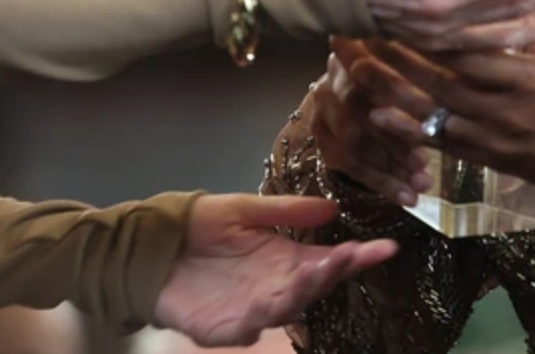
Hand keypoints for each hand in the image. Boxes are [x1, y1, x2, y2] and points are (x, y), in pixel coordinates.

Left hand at [154, 195, 397, 347]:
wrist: (149, 250)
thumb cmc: (198, 228)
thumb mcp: (243, 210)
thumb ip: (285, 211)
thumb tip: (332, 207)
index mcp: (284, 259)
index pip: (328, 261)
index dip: (355, 256)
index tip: (385, 246)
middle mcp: (274, 287)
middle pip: (312, 286)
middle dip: (332, 272)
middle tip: (350, 255)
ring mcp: (251, 311)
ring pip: (284, 307)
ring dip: (300, 292)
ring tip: (315, 271)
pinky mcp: (222, 328)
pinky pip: (246, 327)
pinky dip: (258, 317)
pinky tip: (267, 303)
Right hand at [304, 41, 431, 206]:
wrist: (364, 98)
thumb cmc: (403, 81)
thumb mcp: (415, 72)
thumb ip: (424, 77)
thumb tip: (451, 93)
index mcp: (357, 52)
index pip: (372, 75)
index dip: (399, 102)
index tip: (427, 129)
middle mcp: (331, 78)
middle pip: (357, 111)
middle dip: (393, 142)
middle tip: (423, 166)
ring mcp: (321, 109)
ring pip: (350, 145)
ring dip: (388, 170)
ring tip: (420, 187)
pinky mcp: (321, 138)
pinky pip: (346, 165)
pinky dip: (380, 184)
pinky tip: (406, 197)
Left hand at [345, 0, 534, 207]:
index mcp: (531, 75)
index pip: (472, 51)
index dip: (433, 32)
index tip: (398, 10)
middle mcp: (506, 108)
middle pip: (441, 81)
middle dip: (399, 58)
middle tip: (361, 33)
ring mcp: (497, 137)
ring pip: (434, 114)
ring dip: (393, 92)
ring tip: (355, 71)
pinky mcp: (494, 160)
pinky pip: (444, 146)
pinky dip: (409, 132)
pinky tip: (378, 118)